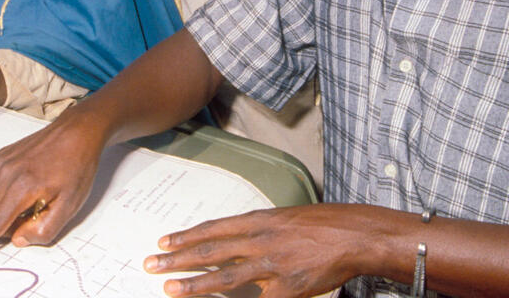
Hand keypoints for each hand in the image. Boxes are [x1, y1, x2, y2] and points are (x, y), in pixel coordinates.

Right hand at [0, 109, 106, 269]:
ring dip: (16, 206)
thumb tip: (17, 239)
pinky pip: (2, 187)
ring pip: (0, 203)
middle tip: (45, 206)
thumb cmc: (77, 166)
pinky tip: (35, 179)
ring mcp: (2, 163)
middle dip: (17, 222)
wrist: (77, 131)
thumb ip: (44, 229)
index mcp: (23, 187)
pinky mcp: (2, 156)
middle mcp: (6, 173)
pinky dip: (15, 192)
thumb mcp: (70, 205)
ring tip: (42, 189)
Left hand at [143, 204, 364, 297]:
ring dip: (194, 285)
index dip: (186, 237)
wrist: (355, 235)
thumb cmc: (323, 225)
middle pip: (210, 251)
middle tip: (152, 264)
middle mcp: (259, 240)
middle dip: (178, 259)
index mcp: (259, 220)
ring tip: (170, 289)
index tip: (164, 242)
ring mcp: (271, 266)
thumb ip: (258, 231)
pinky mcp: (286, 289)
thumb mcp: (285, 218)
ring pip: (224, 277)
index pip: (213, 229)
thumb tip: (234, 241)